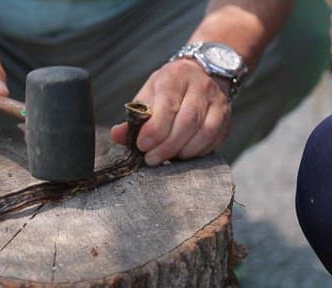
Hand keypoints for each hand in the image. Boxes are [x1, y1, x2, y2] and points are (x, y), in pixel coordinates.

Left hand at [110, 59, 231, 165]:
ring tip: (167, 159)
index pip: (167, 106)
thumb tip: (116, 135)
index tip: (142, 146)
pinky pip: (215, 139)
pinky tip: (184, 155)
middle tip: (151, 159)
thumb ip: (133, 117)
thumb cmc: (168, 88)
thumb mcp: (148, 95)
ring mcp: (217, 101)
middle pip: (187, 121)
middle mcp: (200, 86)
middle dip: (167, 146)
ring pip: (205, 132)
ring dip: (184, 151)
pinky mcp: (227, 117)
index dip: (154, 130)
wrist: (202, 73)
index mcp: (175, 77)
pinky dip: (198, 152)